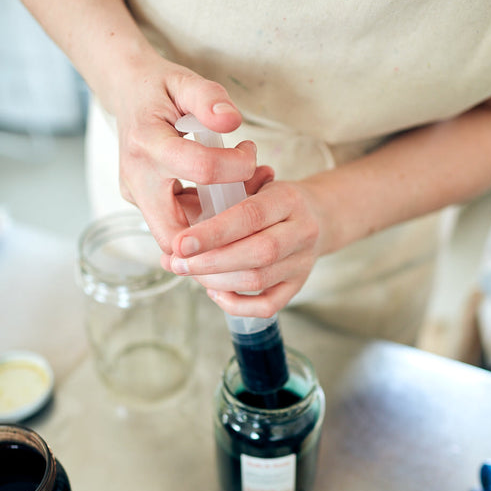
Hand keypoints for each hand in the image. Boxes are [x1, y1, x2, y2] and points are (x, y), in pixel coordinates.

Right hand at [112, 56, 257, 251]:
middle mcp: (136, 177)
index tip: (250, 155)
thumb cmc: (158, 87)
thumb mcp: (184, 80)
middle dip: (217, 231)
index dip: (237, 167)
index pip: (201, 169)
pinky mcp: (143, 203)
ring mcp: (136, 195)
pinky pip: (178, 223)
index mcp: (147, 142)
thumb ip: (209, 97)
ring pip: (178, 237)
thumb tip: (232, 121)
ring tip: (243, 189)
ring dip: (215, 225)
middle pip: (176, 233)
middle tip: (247, 202)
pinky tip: (226, 192)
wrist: (126, 92)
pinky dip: (205, 216)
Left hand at [165, 175, 326, 316]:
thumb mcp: (251, 184)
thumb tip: (174, 236)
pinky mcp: (298, 285)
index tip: (180, 244)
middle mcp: (302, 231)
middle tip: (177, 264)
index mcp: (288, 198)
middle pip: (257, 253)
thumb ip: (218, 201)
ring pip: (258, 280)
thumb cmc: (270, 199)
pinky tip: (216, 292)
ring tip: (191, 274)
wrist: (316, 214)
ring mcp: (302, 262)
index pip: (250, 216)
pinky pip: (268, 306)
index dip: (213, 232)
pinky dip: (236, 305)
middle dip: (210, 262)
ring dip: (217, 282)